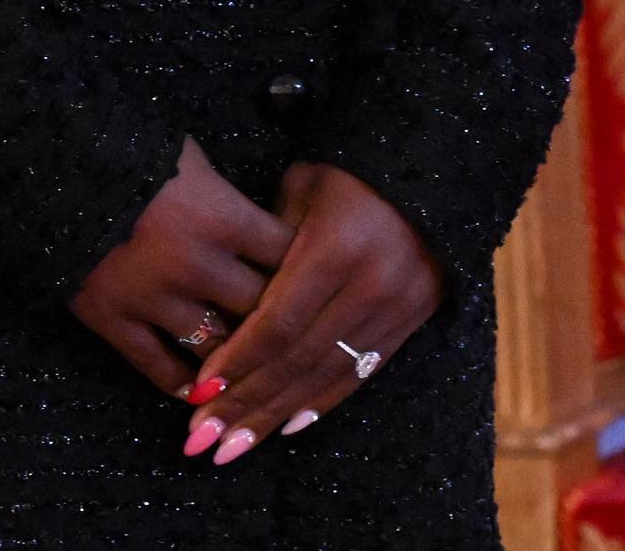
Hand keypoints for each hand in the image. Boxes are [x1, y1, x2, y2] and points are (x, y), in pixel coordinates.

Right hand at [69, 135, 294, 395]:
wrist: (50, 159)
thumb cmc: (128, 146)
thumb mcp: (189, 156)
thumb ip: (224, 192)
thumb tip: (258, 217)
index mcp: (222, 215)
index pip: (285, 253)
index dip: (302, 264)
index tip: (313, 275)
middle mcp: (197, 264)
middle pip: (260, 306)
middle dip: (276, 316)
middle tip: (290, 329)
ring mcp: (155, 297)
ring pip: (215, 344)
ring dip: (234, 355)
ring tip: (249, 367)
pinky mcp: (114, 319)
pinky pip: (157, 366)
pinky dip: (182, 383)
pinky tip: (199, 392)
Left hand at [180, 160, 443, 464]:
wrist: (426, 175)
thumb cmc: (346, 175)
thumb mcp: (302, 189)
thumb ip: (267, 245)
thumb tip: (225, 302)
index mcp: (336, 248)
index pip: (278, 321)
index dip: (238, 361)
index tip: (198, 394)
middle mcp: (370, 287)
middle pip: (297, 360)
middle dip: (246, 403)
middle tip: (202, 440)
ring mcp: (396, 310)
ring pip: (325, 377)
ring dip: (275, 417)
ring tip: (231, 449)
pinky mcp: (411, 324)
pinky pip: (359, 374)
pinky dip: (319, 404)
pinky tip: (285, 428)